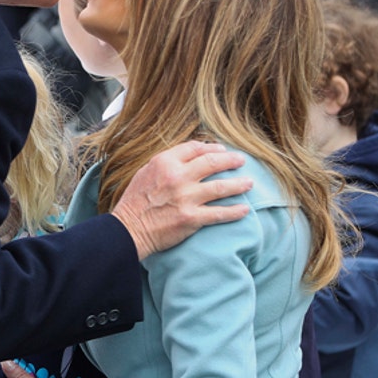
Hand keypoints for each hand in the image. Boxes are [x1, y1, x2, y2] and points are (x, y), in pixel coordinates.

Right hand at [111, 141, 251, 258]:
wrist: (128, 230)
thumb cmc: (134, 202)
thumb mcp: (145, 173)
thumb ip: (166, 164)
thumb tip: (187, 158)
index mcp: (164, 162)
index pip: (195, 148)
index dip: (211, 147)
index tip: (221, 150)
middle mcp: (177, 177)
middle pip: (212, 162)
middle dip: (231, 160)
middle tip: (242, 161)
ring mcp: (186, 198)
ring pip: (221, 187)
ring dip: (239, 184)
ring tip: (249, 182)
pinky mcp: (192, 218)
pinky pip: (220, 213)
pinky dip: (235, 211)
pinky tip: (245, 210)